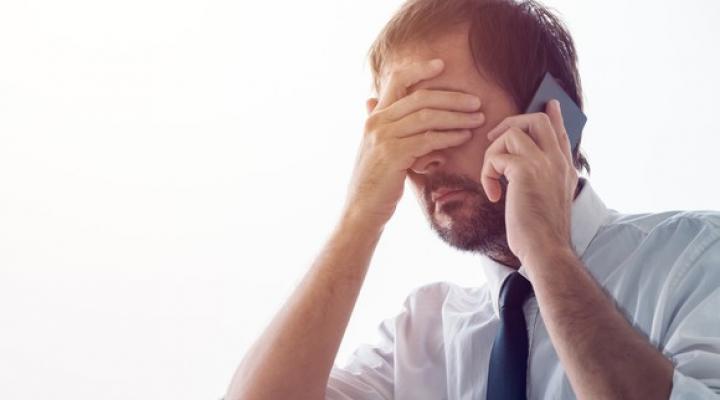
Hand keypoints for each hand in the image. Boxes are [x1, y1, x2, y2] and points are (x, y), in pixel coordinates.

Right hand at [343, 58, 485, 227]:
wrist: (361, 209)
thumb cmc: (374, 181)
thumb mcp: (372, 147)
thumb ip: (378, 123)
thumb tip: (370, 100)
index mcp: (374, 117)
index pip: (396, 80)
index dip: (419, 69)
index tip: (442, 65)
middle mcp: (377, 122)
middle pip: (420, 97)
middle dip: (452, 98)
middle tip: (475, 102)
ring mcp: (384, 138)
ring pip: (428, 117)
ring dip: (457, 117)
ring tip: (478, 119)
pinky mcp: (394, 154)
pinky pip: (429, 139)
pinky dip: (450, 136)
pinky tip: (464, 136)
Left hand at [480, 99, 577, 264]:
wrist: (546, 249)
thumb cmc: (542, 232)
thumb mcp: (548, 200)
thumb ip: (543, 179)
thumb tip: (521, 169)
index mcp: (565, 168)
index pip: (561, 133)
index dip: (554, 116)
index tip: (550, 103)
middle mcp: (557, 161)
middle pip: (537, 120)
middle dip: (510, 123)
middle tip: (493, 139)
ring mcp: (544, 163)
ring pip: (513, 132)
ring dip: (493, 153)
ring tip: (491, 178)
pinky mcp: (525, 170)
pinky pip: (497, 157)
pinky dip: (487, 173)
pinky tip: (493, 194)